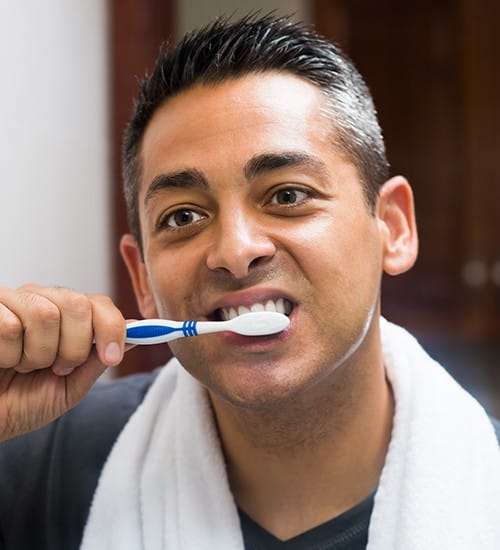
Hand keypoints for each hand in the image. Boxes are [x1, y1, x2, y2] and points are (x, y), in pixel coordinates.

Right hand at [0, 284, 127, 441]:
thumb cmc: (21, 403)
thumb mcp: (71, 386)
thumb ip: (100, 358)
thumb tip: (137, 332)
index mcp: (66, 316)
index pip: (99, 303)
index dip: (111, 328)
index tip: (112, 357)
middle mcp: (42, 301)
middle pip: (77, 305)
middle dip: (74, 347)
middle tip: (56, 367)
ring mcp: (12, 302)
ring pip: (45, 314)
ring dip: (38, 355)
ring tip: (24, 366)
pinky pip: (9, 326)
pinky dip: (8, 355)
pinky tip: (3, 360)